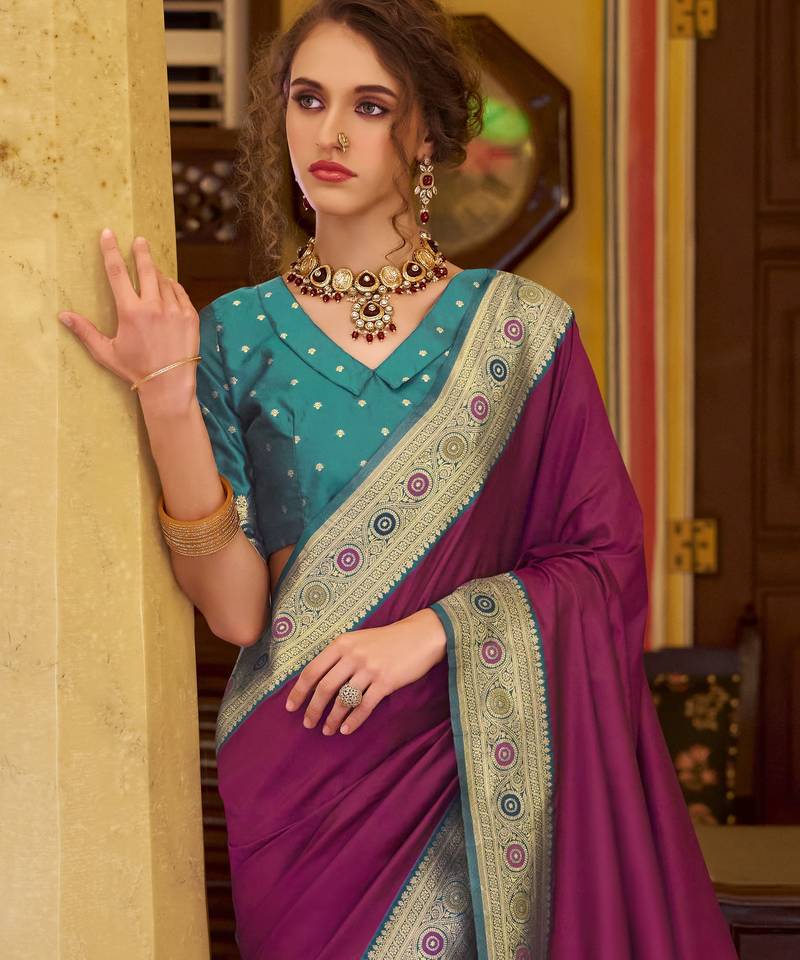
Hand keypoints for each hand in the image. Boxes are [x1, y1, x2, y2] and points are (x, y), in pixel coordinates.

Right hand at [57, 228, 199, 404]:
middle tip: (140, 240)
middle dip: (141, 252)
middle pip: (147, 269)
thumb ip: (85, 331)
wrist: (169, 384)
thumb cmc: (135, 369)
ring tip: (152, 272)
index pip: (117, 273)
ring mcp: (175, 309)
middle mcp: (154, 306)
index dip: (111, 251)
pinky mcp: (190, 316)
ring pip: (164, 281)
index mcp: (131, 312)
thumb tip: (62, 315)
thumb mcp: (106, 352)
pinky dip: (172, 287)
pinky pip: (180, 292)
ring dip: (157, 274)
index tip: (109, 233)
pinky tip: (167, 287)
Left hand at [284, 608, 446, 735]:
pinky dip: (353, 721)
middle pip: (325, 688)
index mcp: (342, 643)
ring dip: (332, 719)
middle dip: (313, 710)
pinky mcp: (386, 682)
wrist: (420, 636)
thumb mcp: (359, 640)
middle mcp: (353, 655)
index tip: (291, 708)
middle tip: (308, 724)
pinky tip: (347, 730)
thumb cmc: (387, 640)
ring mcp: (370, 669)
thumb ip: (339, 656)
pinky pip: (365, 706)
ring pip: (343, 700)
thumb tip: (318, 682)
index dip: (299, 691)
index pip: (312, 671)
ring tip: (327, 731)